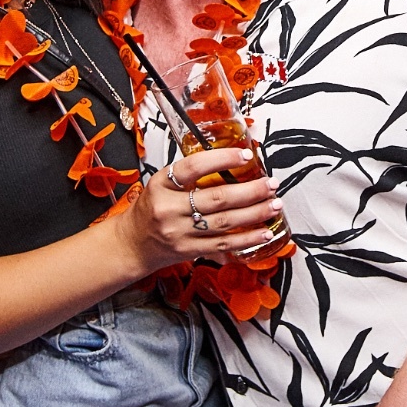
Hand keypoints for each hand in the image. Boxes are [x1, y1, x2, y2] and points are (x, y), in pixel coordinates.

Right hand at [117, 146, 282, 272]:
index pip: (193, 167)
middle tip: (271, 184)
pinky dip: (247, 239)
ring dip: (255, 213)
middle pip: (217, 198)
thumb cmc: (150, 210)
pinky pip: (224, 245)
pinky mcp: (189, 251)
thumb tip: (232, 163)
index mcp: (161, 184)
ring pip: (225, 222)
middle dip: (251, 191)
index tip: (246, 155)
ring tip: (274, 204)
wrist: (132, 243)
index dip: (222, 159)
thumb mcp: (160, 184)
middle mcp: (169, 209)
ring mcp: (179, 233)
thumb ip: (190, 175)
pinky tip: (265, 231)